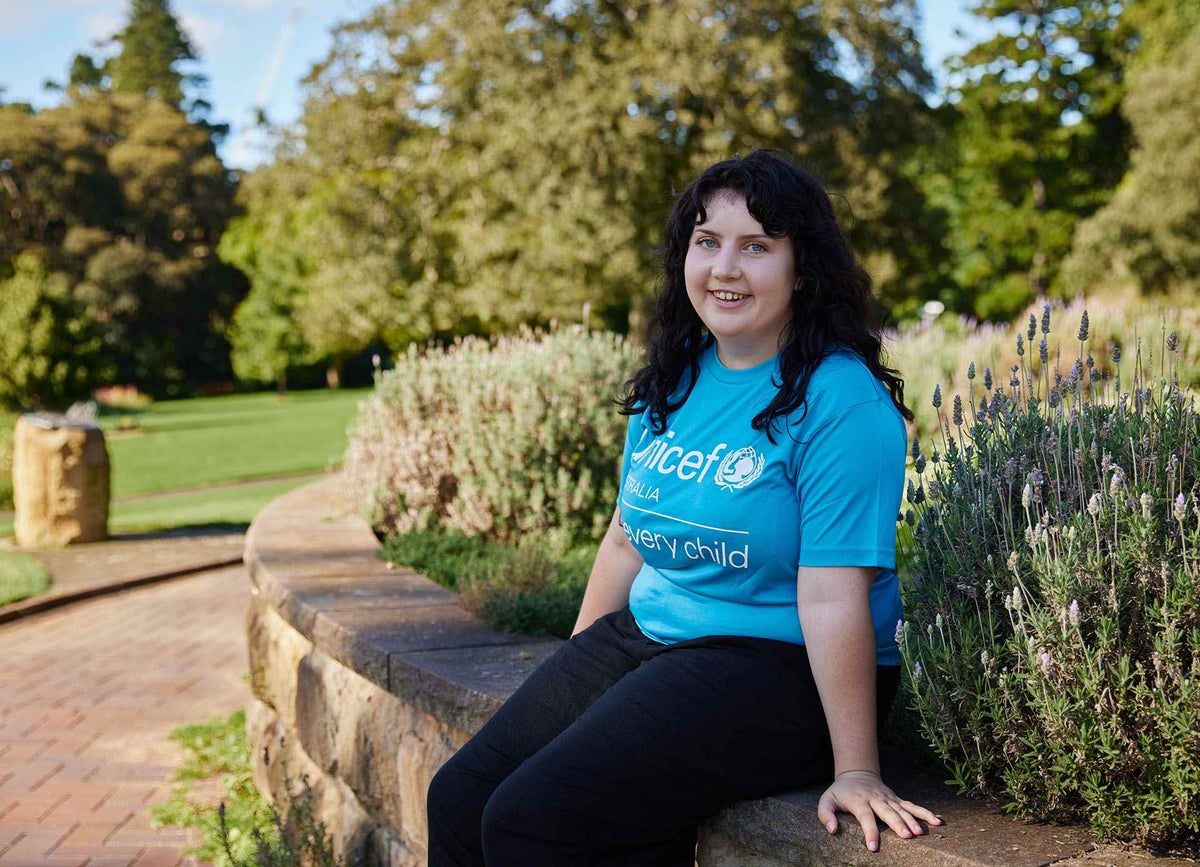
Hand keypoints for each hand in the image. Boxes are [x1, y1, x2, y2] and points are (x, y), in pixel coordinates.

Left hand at [817, 770, 942, 852]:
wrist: (857, 773)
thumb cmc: (841, 792)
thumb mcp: (826, 800)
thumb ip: (825, 815)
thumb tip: (832, 830)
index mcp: (859, 801)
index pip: (865, 817)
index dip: (870, 831)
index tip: (873, 847)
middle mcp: (876, 799)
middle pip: (888, 812)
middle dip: (898, 824)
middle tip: (907, 837)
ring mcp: (888, 798)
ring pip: (903, 809)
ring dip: (913, 820)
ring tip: (921, 832)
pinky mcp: (897, 799)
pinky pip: (912, 806)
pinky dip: (925, 812)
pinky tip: (937, 821)